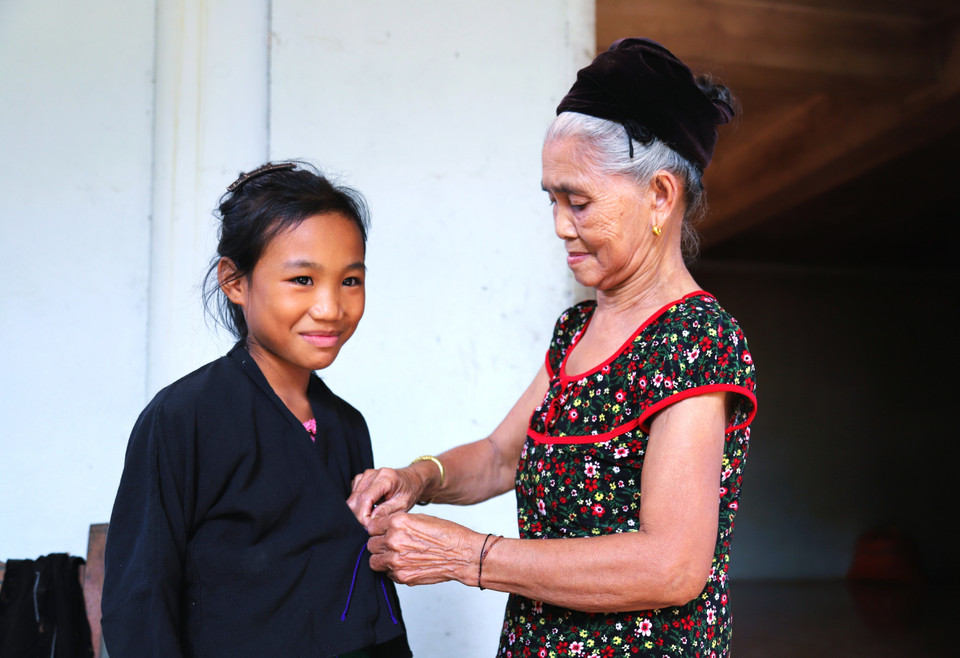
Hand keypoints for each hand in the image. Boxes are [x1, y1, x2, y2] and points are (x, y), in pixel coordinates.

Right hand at [347, 467, 424, 528]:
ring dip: (358, 512)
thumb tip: (371, 521)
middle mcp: (372, 474)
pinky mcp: (360, 480)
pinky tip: (370, 510)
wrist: (411, 480)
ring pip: (351, 500)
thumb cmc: (409, 490)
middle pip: (355, 500)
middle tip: (370, 527)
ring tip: (372, 518)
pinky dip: (358, 507)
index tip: (369, 527)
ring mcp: (364, 476)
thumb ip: (387, 511)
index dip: (363, 516)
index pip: (365, 499)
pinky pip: (353, 497)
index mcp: (385, 477)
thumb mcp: (403, 504)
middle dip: (359, 516)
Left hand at [365, 512, 482, 585]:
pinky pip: (386, 574)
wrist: (462, 555)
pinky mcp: (402, 576)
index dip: (378, 529)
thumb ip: (398, 523)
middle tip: (391, 545)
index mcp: (398, 522)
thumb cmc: (446, 535)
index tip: (382, 532)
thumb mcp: (420, 519)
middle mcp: (394, 540)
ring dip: (382, 558)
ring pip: (374, 561)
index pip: (371, 526)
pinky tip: (406, 564)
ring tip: (396, 556)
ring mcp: (396, 560)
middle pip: (370, 544)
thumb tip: (382, 528)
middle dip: (379, 544)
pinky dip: (392, 570)